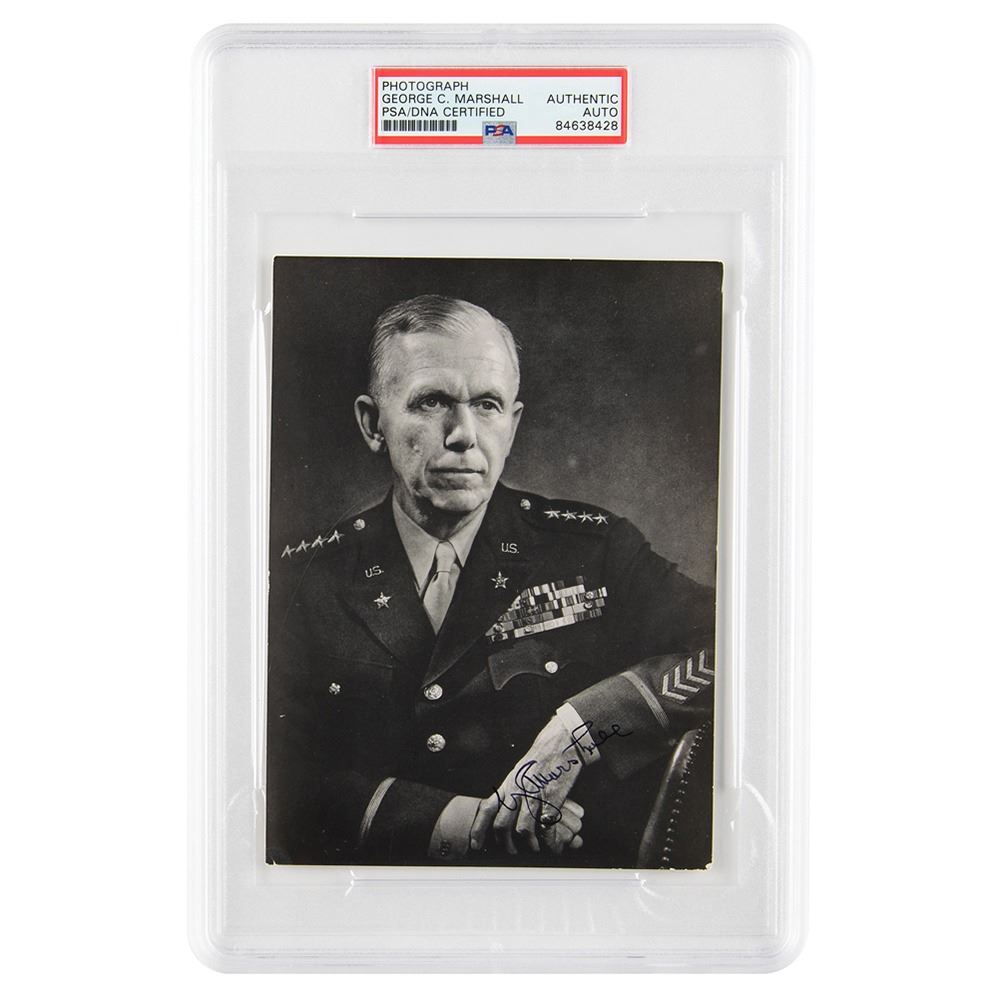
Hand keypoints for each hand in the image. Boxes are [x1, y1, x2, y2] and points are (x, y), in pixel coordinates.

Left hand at [469, 715, 584, 853]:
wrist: (561, 743)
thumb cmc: (541, 758)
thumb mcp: (520, 772)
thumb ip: (512, 790)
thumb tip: (505, 807)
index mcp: (508, 784)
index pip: (487, 809)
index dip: (479, 829)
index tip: (475, 844)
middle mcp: (517, 791)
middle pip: (502, 824)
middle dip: (505, 843)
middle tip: (512, 851)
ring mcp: (534, 796)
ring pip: (523, 829)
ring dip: (529, 844)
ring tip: (534, 848)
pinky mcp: (552, 799)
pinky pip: (547, 827)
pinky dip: (550, 841)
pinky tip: (553, 845)